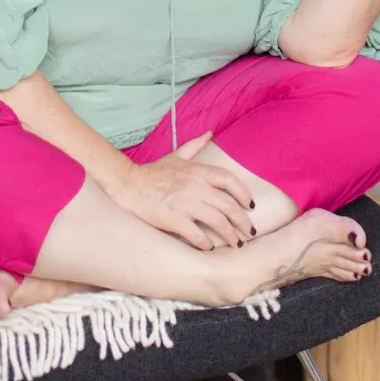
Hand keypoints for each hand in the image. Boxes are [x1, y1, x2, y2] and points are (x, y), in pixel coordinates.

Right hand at [113, 131, 254, 249]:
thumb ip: (195, 145)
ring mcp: (185, 203)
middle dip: (243, 221)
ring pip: (217, 221)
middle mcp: (195, 186)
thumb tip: (209, 133)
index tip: (251, 206)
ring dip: (230, 235)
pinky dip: (206, 243)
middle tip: (249, 233)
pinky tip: (209, 247)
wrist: (128, 184)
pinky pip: (196, 234)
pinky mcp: (174, 218)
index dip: (244, 194)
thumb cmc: (153, 173)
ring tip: (236, 244)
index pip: (229, 180)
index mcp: (198, 171)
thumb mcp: (176, 156)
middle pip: (228, 204)